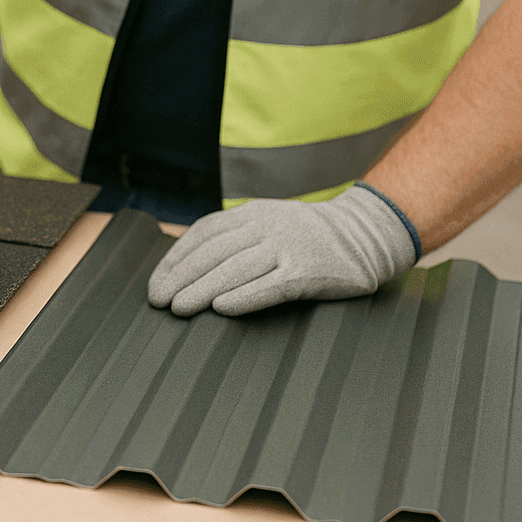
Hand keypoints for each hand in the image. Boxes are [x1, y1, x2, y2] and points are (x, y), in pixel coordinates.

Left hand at [146, 184, 419, 316]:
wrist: (365, 234)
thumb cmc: (308, 236)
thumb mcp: (268, 222)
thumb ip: (234, 237)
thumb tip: (187, 264)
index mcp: (251, 214)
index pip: (203, 234)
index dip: (176, 259)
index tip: (156, 283)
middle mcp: (266, 226)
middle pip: (214, 252)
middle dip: (181, 277)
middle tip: (159, 300)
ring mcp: (288, 247)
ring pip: (236, 268)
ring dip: (203, 289)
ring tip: (180, 308)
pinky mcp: (308, 272)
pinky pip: (271, 285)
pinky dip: (244, 296)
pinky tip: (222, 308)